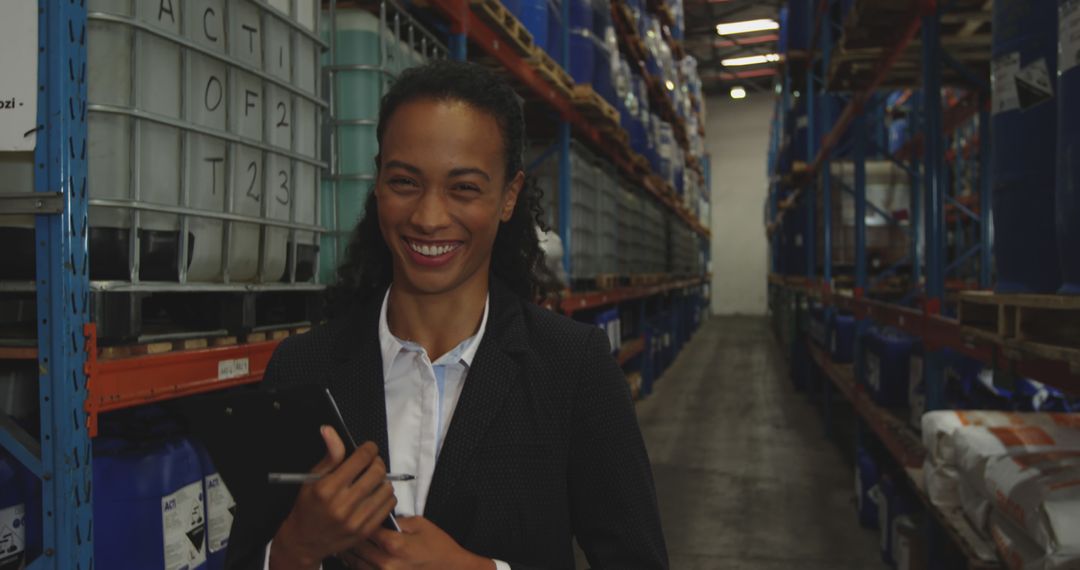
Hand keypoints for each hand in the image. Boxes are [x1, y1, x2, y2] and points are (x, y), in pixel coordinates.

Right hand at [269, 428, 397, 569]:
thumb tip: (330, 430)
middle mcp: (342, 505)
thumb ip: (329, 456)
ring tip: (372, 480)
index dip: (368, 448)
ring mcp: (356, 520)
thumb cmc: (308, 506)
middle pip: (377, 471)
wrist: (305, 541)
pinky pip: (389, 505)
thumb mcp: (312, 478)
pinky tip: (375, 494)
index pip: (361, 458)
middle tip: (371, 463)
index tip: (368, 448)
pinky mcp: (366, 531)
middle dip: (377, 462)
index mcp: (327, 488)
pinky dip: (386, 496)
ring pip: (386, 488)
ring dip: (382, 479)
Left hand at [340, 516, 494, 569]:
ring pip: (355, 565)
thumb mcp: (421, 525)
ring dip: (349, 553)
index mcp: (394, 544)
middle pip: (356, 548)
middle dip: (349, 536)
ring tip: (344, 544)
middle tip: (344, 527)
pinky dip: (358, 567)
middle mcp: (386, 563)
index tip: (355, 514)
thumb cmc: (440, 550)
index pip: (365, 528)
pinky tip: (356, 559)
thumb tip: (381, 516)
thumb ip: (398, 520)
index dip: (358, 519)